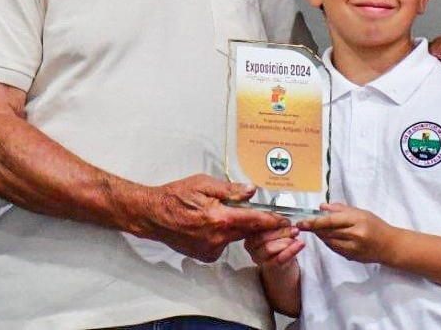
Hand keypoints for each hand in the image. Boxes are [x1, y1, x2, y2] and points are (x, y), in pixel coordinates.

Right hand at [141, 174, 289, 261]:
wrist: (153, 215)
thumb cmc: (177, 195)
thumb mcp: (204, 184)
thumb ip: (230, 189)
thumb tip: (252, 191)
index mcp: (220, 218)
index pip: (254, 220)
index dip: (273, 221)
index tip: (287, 221)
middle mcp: (217, 238)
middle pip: (247, 231)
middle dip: (259, 225)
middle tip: (269, 217)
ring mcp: (210, 249)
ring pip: (235, 237)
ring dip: (237, 228)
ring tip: (225, 214)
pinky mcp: (204, 255)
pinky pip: (222, 244)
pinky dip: (223, 235)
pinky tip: (211, 225)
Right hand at [243, 225, 303, 268]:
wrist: (283, 264)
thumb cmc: (279, 243)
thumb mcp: (278, 229)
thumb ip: (278, 223)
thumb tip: (284, 221)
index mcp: (250, 231)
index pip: (258, 224)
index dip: (273, 221)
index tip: (286, 221)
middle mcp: (250, 244)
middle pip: (262, 236)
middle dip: (281, 232)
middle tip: (294, 230)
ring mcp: (257, 257)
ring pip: (268, 248)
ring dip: (286, 241)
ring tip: (296, 239)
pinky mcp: (268, 267)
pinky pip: (279, 258)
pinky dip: (291, 250)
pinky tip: (300, 245)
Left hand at [297, 203, 395, 263]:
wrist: (390, 245)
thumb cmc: (376, 225)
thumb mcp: (361, 212)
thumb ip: (341, 209)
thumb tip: (322, 207)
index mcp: (358, 221)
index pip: (332, 221)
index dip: (315, 222)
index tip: (303, 222)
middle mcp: (355, 235)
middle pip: (328, 232)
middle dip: (314, 229)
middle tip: (303, 225)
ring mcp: (353, 248)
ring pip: (329, 242)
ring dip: (320, 235)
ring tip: (313, 229)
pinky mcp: (351, 257)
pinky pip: (334, 249)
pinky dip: (328, 242)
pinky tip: (326, 237)